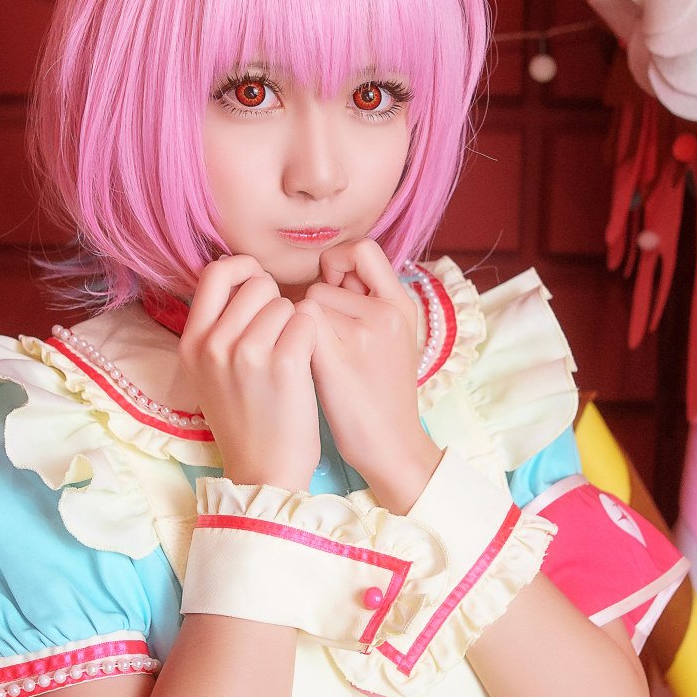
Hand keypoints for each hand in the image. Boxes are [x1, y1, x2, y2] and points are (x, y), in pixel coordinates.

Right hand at [178, 256, 319, 488]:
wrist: (264, 472)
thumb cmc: (246, 419)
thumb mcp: (210, 372)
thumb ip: (217, 327)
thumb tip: (240, 275)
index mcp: (191, 342)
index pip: (215, 272)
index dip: (244, 270)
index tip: (260, 289)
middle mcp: (213, 343)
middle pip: (256, 283)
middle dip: (276, 302)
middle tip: (280, 337)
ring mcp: (246, 353)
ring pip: (285, 302)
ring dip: (296, 324)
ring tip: (290, 358)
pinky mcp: (283, 364)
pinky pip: (307, 322)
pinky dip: (313, 339)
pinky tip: (306, 366)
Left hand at [295, 240, 440, 513]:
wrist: (391, 446)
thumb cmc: (382, 395)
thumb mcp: (393, 339)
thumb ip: (368, 304)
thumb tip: (331, 275)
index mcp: (402, 304)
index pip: (363, 250)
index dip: (339, 262)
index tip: (331, 292)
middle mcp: (387, 311)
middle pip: (326, 279)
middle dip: (315, 303)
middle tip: (323, 337)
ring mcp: (365, 332)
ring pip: (307, 302)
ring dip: (301, 325)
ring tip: (320, 359)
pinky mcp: (338, 355)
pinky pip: (299, 323)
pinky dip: (294, 340)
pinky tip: (305, 366)